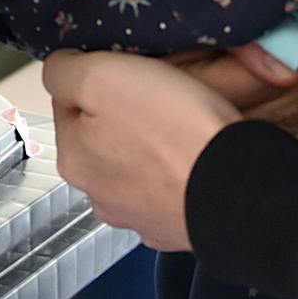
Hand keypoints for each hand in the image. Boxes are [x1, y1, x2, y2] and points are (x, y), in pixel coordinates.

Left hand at [44, 48, 297, 250]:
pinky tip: (198, 156)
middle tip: (162, 94)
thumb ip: (64, 71)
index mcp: (73, 159)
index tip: (129, 73)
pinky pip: (172, 186)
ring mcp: (140, 218)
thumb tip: (59, 70)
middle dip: (125, 113)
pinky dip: (181, 171)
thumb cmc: (169, 129)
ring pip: (137, 162)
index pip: (70, 101)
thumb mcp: (100, 77)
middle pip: (103, 134)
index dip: (98, 77)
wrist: (238, 189)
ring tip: (185, 123)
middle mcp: (99, 196)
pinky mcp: (178, 229)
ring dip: (154, 144)